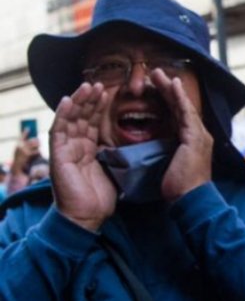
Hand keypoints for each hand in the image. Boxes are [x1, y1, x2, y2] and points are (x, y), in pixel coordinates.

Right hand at [10, 130, 39, 174]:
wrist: (17, 167)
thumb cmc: (20, 159)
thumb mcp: (20, 151)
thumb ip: (25, 146)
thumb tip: (36, 140)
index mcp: (18, 144)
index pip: (22, 136)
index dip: (25, 132)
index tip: (28, 128)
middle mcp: (20, 146)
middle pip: (33, 140)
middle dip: (37, 141)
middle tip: (40, 142)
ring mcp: (24, 150)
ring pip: (36, 145)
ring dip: (38, 147)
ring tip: (38, 149)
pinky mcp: (28, 154)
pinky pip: (37, 151)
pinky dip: (38, 153)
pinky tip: (37, 155)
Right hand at [50, 82, 115, 231]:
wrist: (87, 217)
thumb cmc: (100, 198)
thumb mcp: (112, 170)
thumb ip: (115, 154)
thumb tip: (132, 144)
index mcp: (87, 150)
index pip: (92, 123)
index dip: (99, 107)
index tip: (109, 92)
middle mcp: (74, 147)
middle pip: (80, 117)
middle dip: (89, 100)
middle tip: (99, 83)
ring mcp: (64, 150)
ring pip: (69, 119)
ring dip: (78, 102)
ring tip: (88, 86)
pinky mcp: (57, 156)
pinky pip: (58, 131)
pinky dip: (62, 115)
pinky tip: (67, 100)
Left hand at [151, 69, 212, 201]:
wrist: (191, 199)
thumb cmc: (179, 188)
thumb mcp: (169, 166)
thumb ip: (165, 152)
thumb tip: (151, 147)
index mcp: (193, 140)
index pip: (178, 114)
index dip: (168, 99)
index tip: (156, 87)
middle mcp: (199, 134)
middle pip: (182, 106)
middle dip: (168, 89)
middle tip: (155, 73)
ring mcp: (199, 135)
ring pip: (184, 105)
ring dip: (171, 88)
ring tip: (159, 74)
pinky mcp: (195, 137)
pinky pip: (186, 113)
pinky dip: (179, 98)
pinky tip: (173, 86)